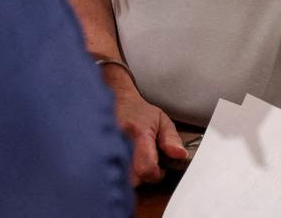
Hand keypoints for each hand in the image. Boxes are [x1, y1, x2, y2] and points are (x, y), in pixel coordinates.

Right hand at [102, 69, 187, 185]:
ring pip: (121, 179)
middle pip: (133, 180)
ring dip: (130, 175)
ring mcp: (109, 148)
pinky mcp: (101, 152)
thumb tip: (179, 155)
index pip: (147, 169)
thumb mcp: (161, 120)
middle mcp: (121, 143)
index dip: (156, 174)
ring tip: (134, 161)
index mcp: (139, 135)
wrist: (115, 100)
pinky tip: (124, 161)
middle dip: (142, 176)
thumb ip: (172, 139)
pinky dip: (119, 171)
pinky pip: (110, 173)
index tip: (159, 167)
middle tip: (146, 163)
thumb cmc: (138, 112)